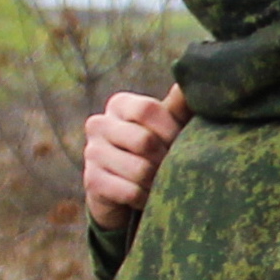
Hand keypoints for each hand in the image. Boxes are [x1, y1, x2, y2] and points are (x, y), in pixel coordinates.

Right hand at [85, 86, 185, 230]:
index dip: (171, 129)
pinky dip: (146, 198)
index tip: (183, 142)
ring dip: (159, 182)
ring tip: (164, 183)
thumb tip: (188, 82)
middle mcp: (99, 124)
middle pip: (144, 141)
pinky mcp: (91, 181)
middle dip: (167, 158)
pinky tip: (149, 197)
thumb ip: (178, 107)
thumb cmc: (156, 149)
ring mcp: (91, 152)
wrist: (125, 188)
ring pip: (139, 170)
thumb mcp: (167, 126)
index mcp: (119, 104)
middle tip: (174, 167)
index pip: (147, 109)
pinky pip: (130, 192)